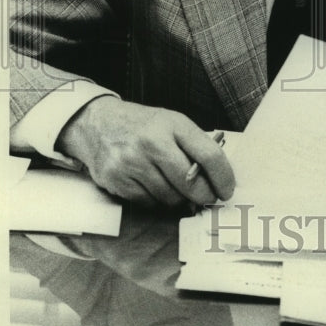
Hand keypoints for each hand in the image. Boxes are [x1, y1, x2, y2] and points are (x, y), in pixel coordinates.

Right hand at [57, 96, 234, 206]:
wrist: (98, 123)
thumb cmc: (143, 126)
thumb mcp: (172, 123)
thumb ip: (194, 146)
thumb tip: (218, 178)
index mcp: (173, 124)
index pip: (209, 155)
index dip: (223, 177)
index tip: (227, 189)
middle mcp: (152, 142)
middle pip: (191, 183)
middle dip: (204, 195)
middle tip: (207, 197)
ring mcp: (132, 162)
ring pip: (170, 198)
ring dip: (179, 198)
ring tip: (175, 187)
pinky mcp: (117, 180)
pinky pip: (149, 203)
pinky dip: (156, 200)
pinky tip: (152, 186)